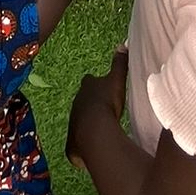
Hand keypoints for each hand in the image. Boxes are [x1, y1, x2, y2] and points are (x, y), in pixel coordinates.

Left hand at [67, 47, 128, 168]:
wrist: (94, 129)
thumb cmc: (106, 102)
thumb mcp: (116, 80)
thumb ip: (119, 63)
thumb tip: (122, 44)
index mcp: (87, 87)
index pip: (89, 81)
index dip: (95, 84)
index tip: (101, 88)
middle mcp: (76, 102)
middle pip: (83, 101)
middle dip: (90, 105)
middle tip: (101, 110)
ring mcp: (73, 122)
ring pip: (80, 121)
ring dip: (87, 124)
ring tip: (99, 129)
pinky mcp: (73, 143)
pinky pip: (79, 144)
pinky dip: (84, 146)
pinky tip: (93, 150)